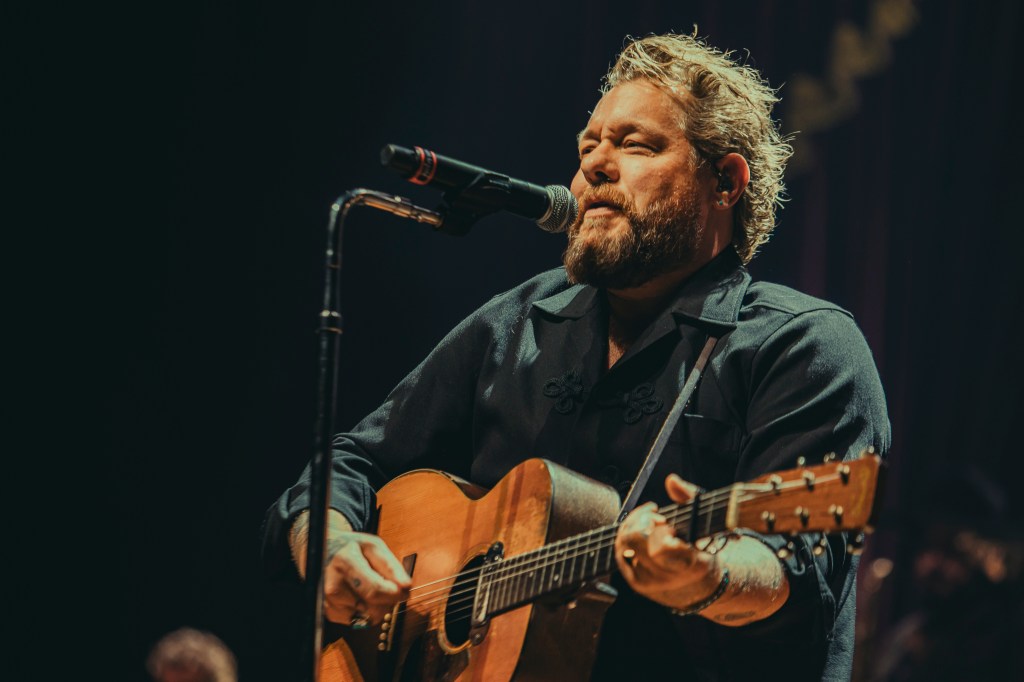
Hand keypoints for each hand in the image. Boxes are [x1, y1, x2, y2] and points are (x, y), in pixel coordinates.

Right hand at [290, 510, 411, 626]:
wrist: (319, 550)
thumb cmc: (351, 547)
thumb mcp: (373, 546)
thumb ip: (391, 566)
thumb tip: (406, 587)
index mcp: (345, 562)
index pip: (375, 590)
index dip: (395, 594)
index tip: (404, 590)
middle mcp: (333, 585)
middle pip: (373, 608)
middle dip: (389, 601)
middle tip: (392, 588)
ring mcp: (328, 601)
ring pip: (368, 617)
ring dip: (378, 607)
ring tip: (373, 588)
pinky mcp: (328, 613)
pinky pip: (359, 621)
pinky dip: (365, 611)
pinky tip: (360, 595)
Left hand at [614, 474, 723, 607]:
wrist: (700, 588)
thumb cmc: (702, 548)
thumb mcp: (702, 522)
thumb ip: (689, 497)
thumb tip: (671, 480)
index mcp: (690, 563)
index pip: (659, 545)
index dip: (656, 527)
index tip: (664, 519)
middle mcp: (668, 576)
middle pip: (635, 539)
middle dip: (642, 520)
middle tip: (656, 518)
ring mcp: (650, 582)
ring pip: (624, 545)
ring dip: (634, 527)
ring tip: (650, 523)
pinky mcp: (637, 584)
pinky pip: (621, 555)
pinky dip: (627, 539)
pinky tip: (640, 533)